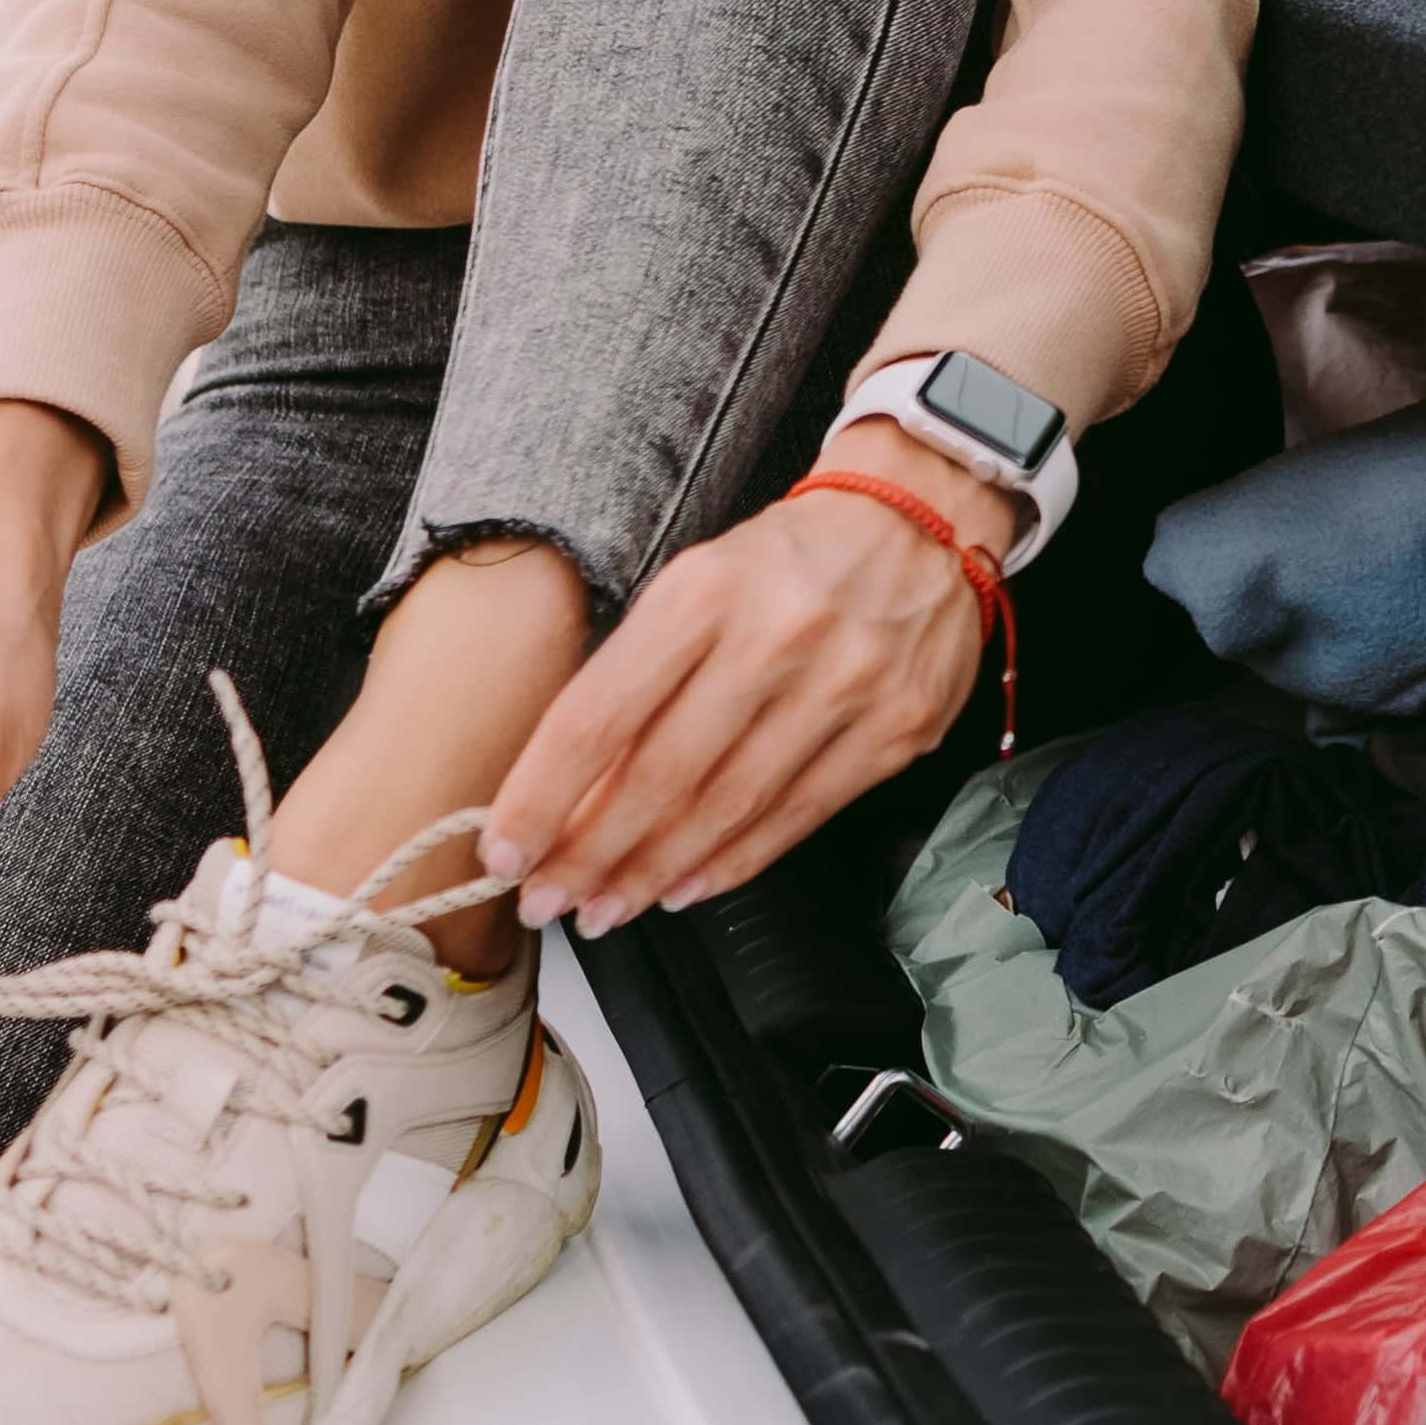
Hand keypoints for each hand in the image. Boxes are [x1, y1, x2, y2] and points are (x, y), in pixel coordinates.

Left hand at [483, 422, 1010, 935]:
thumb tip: (568, 792)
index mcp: (706, 591)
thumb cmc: (788, 560)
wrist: (919, 520)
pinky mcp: (896, 728)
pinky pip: (798, 816)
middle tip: (549, 898)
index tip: (506, 850)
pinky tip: (688, 885)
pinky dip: (734, 863)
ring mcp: (846, 686)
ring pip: (728, 808)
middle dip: (591, 855)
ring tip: (609, 904)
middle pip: (660, 776)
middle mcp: (777, 636)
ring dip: (654, 872)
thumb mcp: (695, 585)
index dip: (542, 797)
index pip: (599, 715)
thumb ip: (637, 679)